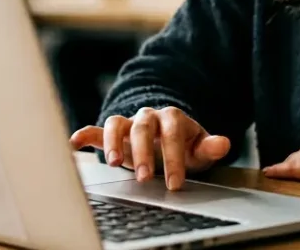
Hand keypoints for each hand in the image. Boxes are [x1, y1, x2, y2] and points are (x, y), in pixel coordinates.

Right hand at [69, 107, 230, 190]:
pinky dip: (86, 134)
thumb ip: (209, 146)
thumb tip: (223, 143)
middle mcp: (149, 117)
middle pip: (143, 127)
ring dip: (114, 143)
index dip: (173, 156)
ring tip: (114, 164)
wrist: (167, 137)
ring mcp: (129, 123)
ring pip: (117, 124)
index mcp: (172, 117)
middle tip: (146, 178)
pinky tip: (76, 142)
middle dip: (144, 152)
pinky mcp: (114, 134)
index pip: (172, 131)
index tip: (175, 182)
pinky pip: (98, 129)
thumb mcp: (199, 148)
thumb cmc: (184, 145)